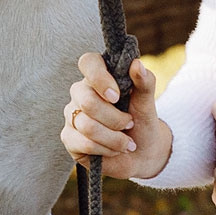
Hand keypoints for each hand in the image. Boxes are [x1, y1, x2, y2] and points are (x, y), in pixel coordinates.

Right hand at [62, 51, 173, 181]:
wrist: (141, 152)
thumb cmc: (141, 121)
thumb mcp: (147, 102)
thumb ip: (144, 82)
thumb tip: (137, 64)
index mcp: (100, 77)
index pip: (88, 62)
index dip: (100, 78)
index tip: (117, 96)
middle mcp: (81, 93)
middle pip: (88, 101)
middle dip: (115, 119)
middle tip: (130, 123)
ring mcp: (72, 115)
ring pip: (87, 126)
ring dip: (114, 138)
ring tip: (127, 142)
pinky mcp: (69, 138)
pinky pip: (84, 144)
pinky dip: (106, 149)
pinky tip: (115, 150)